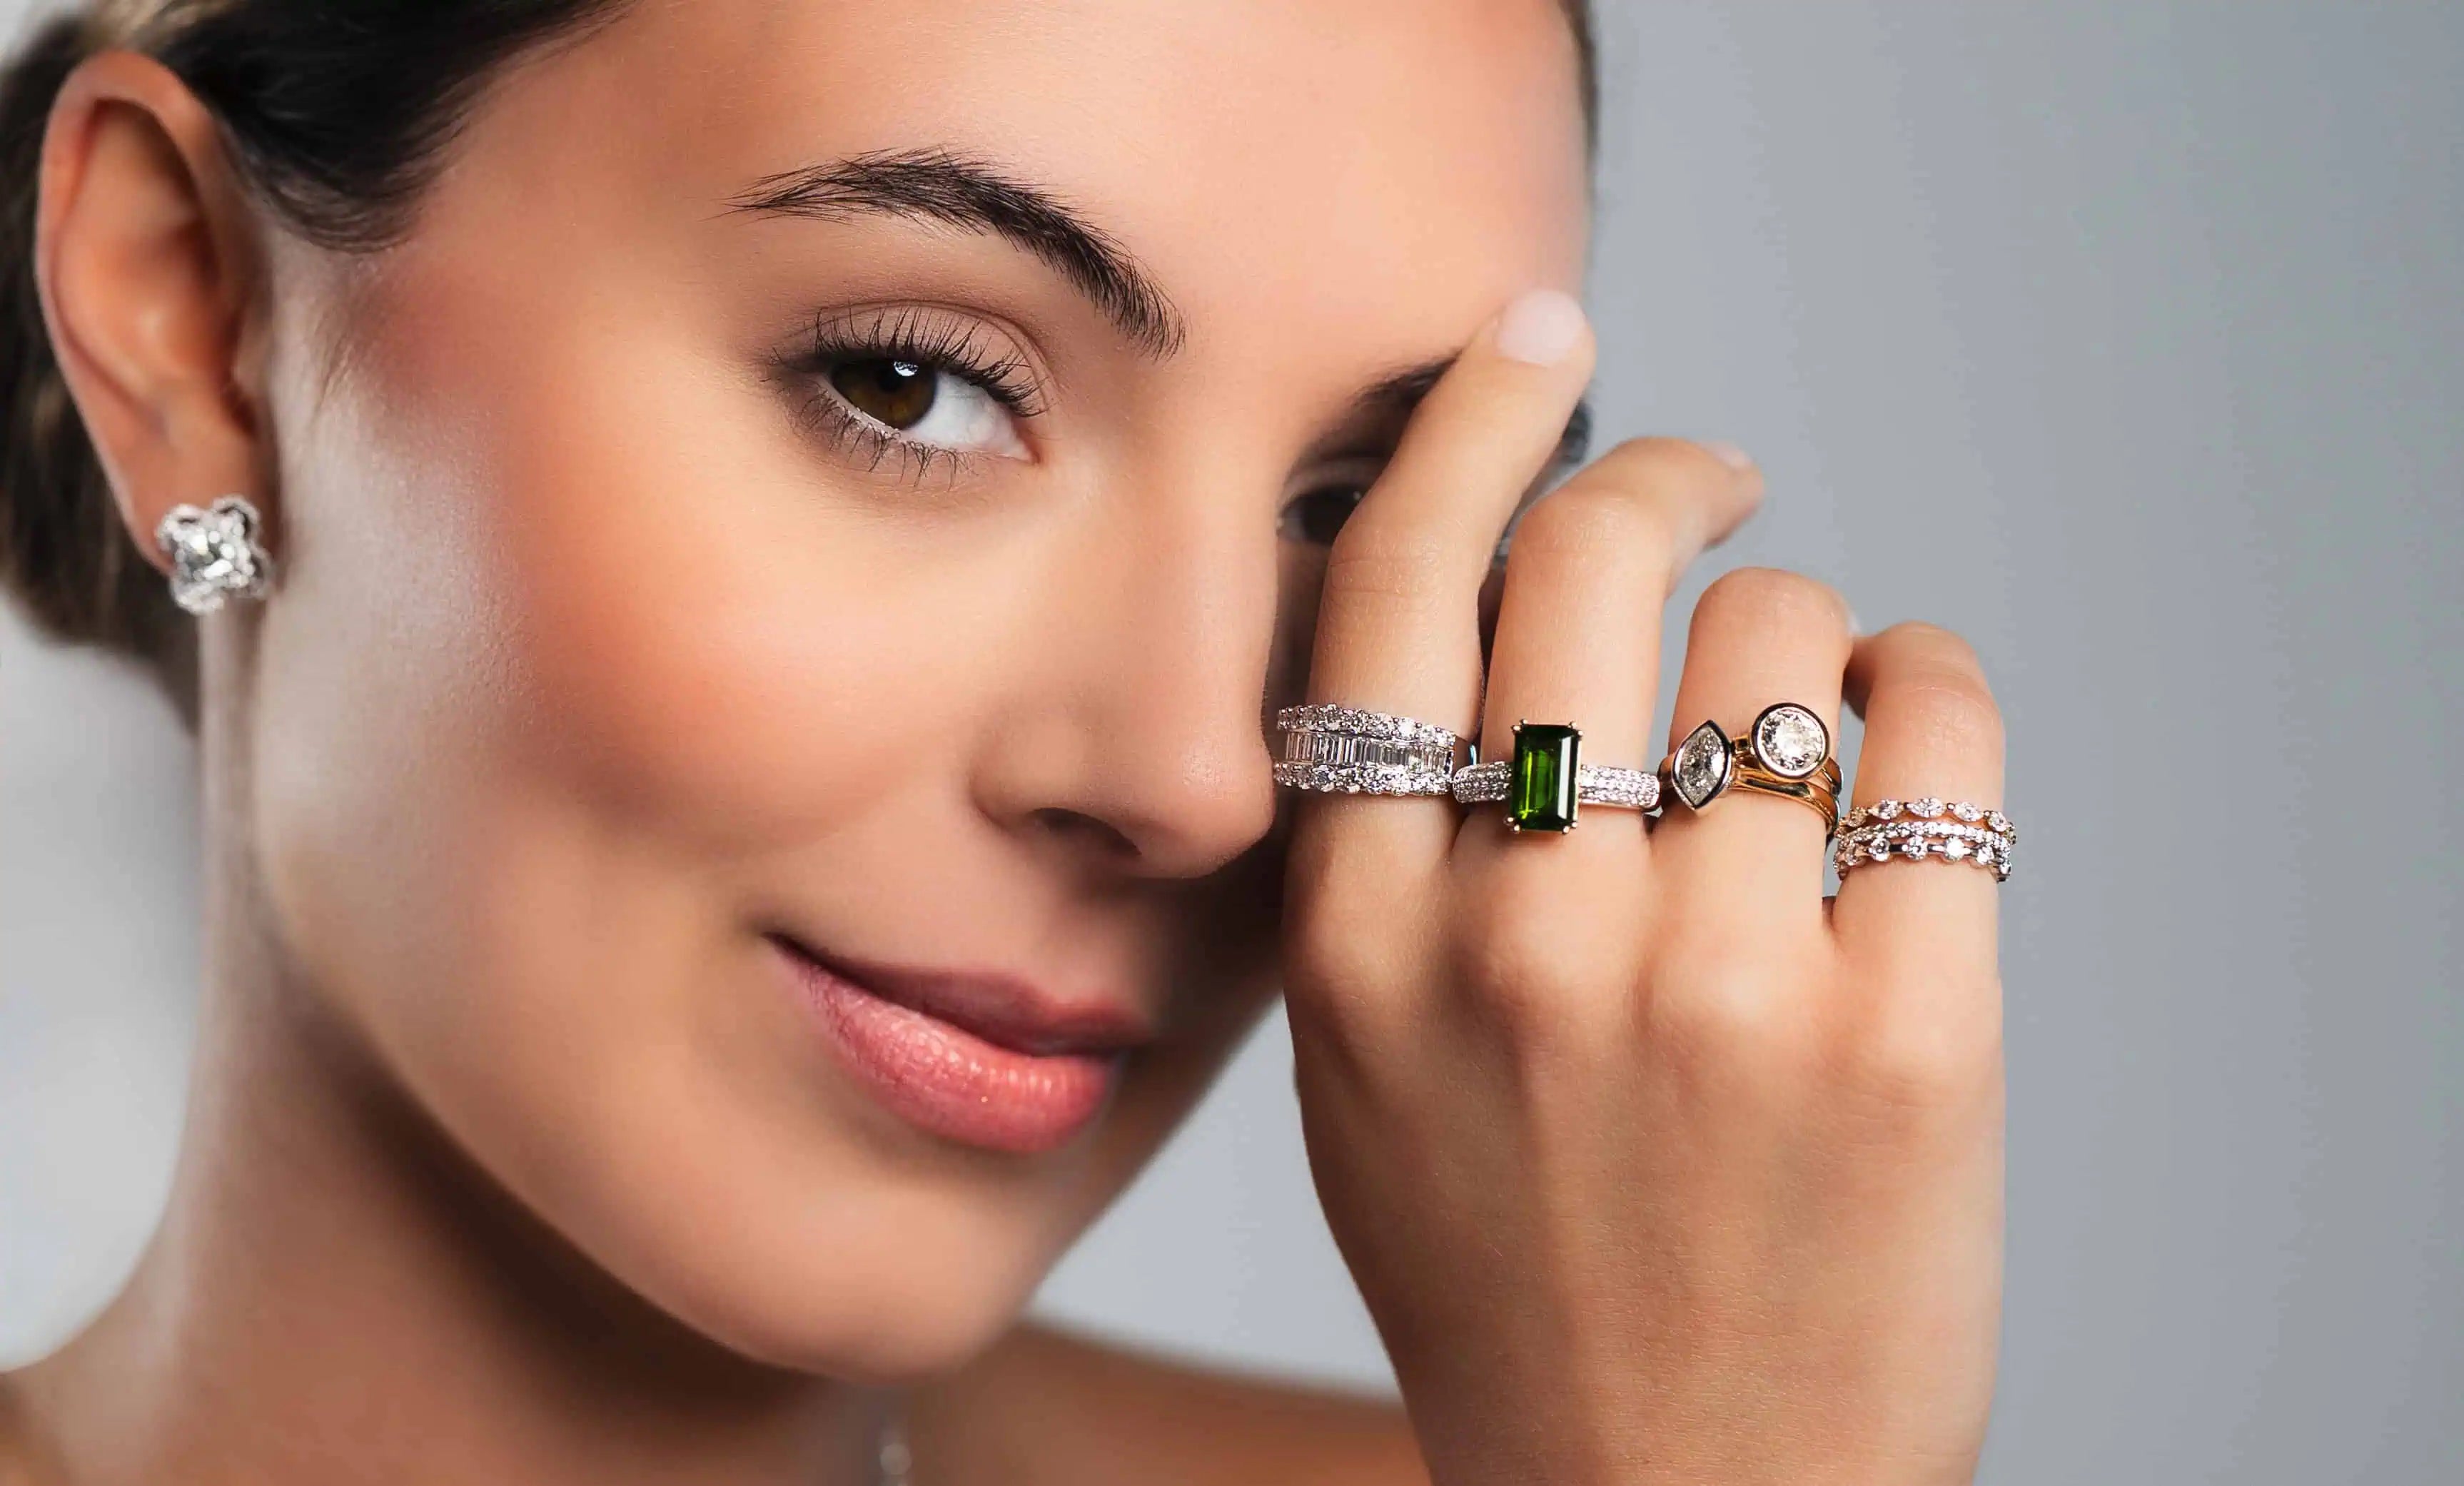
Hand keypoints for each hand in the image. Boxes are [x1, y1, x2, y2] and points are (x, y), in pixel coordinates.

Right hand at [1281, 290, 2002, 1485]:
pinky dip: (1931, 690)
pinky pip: (1939, 723)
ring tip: (1799, 741)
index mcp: (1367, 952)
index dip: (1470, 427)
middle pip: (1594, 561)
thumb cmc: (1521, 1276)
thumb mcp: (1366, 1075)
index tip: (1535, 345)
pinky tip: (1904, 748)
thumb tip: (1481, 620)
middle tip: (1710, 478)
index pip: (1391, 598)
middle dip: (1664, 473)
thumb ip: (1389, 863)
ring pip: (1784, 630)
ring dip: (1801, 642)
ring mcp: (1720, 989)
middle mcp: (1523, 947)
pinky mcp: (1906, 1034)